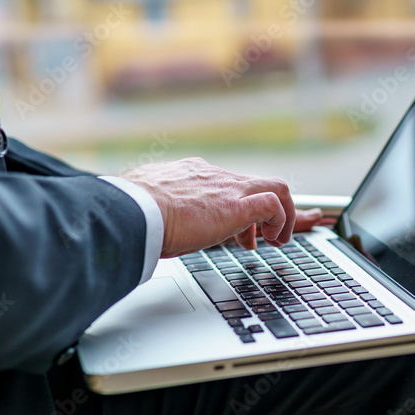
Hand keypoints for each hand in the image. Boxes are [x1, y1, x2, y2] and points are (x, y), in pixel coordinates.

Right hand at [120, 158, 309, 256]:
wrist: (132, 212)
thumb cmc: (133, 214)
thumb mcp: (150, 206)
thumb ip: (157, 208)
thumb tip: (148, 225)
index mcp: (192, 174)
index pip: (228, 184)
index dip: (239, 206)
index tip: (239, 229)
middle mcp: (214, 176)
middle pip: (258, 182)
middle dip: (270, 210)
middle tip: (267, 236)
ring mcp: (228, 188)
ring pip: (275, 187)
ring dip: (283, 216)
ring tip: (276, 240)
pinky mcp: (237, 206)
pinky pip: (273, 204)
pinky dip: (281, 221)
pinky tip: (272, 239)